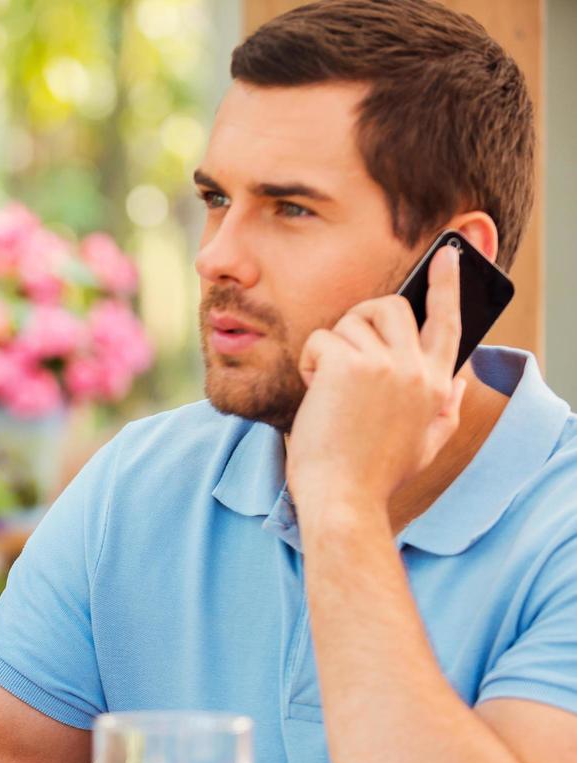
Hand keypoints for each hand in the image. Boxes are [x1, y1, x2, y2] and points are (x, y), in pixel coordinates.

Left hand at [286, 243, 466, 523]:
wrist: (343, 497)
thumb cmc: (374, 474)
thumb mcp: (425, 443)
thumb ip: (446, 407)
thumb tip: (461, 379)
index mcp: (437, 385)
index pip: (449, 322)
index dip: (446, 285)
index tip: (446, 255)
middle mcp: (417, 369)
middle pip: (391, 307)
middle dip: (360, 320)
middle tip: (342, 353)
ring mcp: (385, 364)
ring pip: (352, 320)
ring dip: (331, 347)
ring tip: (328, 386)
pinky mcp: (349, 365)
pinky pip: (321, 339)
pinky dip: (310, 362)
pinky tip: (313, 391)